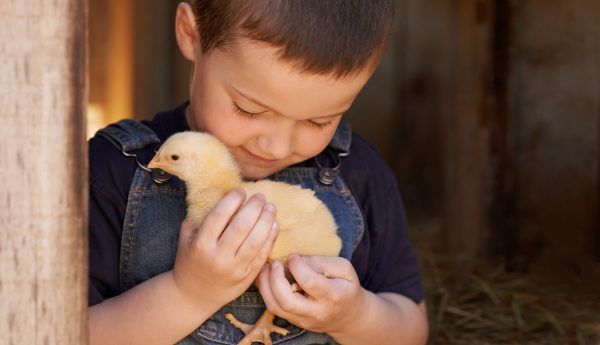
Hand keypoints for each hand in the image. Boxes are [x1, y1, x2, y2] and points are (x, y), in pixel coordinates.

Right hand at [172, 188, 278, 309]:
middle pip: (241, 227)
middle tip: (260, 197)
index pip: (219, 216)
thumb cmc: (190, 261)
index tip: (241, 191)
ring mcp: (235, 269)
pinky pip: (262, 255)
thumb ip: (197, 218)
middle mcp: (218, 257)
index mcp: (201, 245)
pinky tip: (274, 225)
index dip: (232, 200)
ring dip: (266, 221)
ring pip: (256, 241)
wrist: (193, 296)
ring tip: (271, 207)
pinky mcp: (247, 277)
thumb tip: (217, 193)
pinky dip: (270, 238)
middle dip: (254, 208)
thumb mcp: (186, 240)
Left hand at [256, 255, 367, 333]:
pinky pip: (274, 309)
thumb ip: (321, 262)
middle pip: (287, 300)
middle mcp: (317, 312)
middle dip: (275, 278)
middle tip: (274, 263)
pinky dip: (266, 291)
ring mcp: (304, 320)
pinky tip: (265, 278)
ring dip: (265, 285)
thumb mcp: (343, 269)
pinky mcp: (294, 322)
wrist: (348, 317)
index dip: (297, 266)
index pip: (309, 282)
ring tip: (264, 268)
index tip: (293, 256)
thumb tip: (297, 259)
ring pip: (275, 307)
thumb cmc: (346, 287)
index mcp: (333, 296)